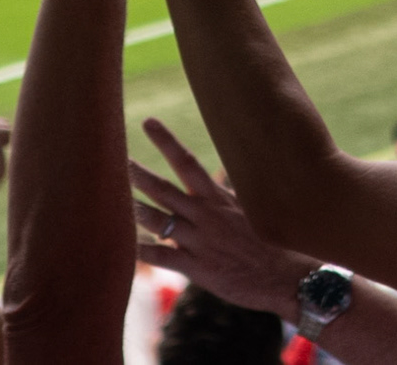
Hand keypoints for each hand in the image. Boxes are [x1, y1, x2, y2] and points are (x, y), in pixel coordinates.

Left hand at [131, 118, 312, 318]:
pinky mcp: (198, 267)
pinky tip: (121, 247)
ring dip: (134, 210)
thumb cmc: (272, 241)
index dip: (167, 142)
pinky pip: (162, 257)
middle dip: (139, 174)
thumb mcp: (252, 209)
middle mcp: (207, 215)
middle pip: (165, 189)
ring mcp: (200, 240)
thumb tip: (224, 172)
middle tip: (116, 158)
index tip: (148, 123)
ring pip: (159, 221)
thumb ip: (229, 192)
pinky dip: (141, 252)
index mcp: (220, 198)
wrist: (286, 274)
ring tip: (109, 200)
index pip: (188, 162)